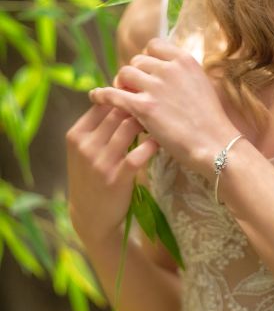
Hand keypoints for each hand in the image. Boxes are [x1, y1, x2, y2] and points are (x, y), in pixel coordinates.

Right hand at [66, 103, 157, 246]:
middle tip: (157, 105)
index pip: (102, 103)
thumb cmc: (92, 176)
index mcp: (76, 134)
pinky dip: (152, 145)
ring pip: (129, 127)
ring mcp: (100, 162)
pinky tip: (160, 142)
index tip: (141, 95)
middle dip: (138, 106)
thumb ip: (98, 125)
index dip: (123, 96)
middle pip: (117, 112)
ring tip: (160, 122)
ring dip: (147, 122)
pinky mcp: (116, 178)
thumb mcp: (85, 150)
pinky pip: (139, 154)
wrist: (90, 216)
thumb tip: (121, 94)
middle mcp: (85, 146)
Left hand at [87, 37, 239, 178]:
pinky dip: (102, 95)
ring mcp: (155, 87)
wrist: (215, 143)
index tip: (146, 72)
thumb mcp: (201, 84)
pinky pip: (113, 94)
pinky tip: (95, 97)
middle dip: (133, 74)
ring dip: (121, 85)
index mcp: (185, 60)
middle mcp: (169, 68)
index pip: (154, 46)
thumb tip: (162, 71)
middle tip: (133, 89)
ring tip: (122, 97)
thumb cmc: (211, 120)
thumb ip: (182, 74)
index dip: (147, 59)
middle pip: (137, 61)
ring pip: (124, 74)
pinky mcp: (143, 107)